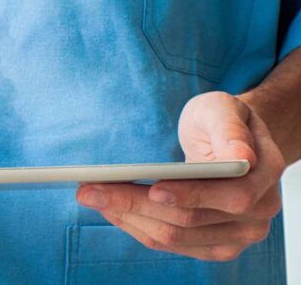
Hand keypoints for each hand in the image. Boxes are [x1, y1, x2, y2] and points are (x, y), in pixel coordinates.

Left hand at [76, 91, 284, 260]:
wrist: (228, 143)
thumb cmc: (220, 121)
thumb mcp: (222, 108)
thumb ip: (229, 128)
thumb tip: (241, 156)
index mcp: (265, 177)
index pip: (229, 197)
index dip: (190, 195)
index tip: (152, 188)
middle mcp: (257, 215)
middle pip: (190, 219)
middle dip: (135, 203)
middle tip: (89, 189)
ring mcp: (236, 236)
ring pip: (174, 236)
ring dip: (128, 217)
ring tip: (91, 196)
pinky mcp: (213, 246)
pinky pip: (170, 243)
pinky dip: (136, 226)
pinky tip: (111, 208)